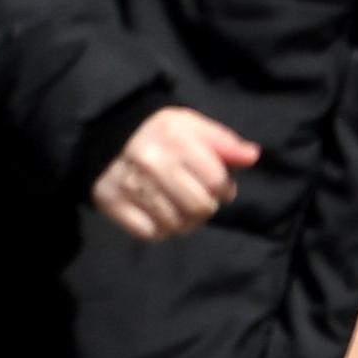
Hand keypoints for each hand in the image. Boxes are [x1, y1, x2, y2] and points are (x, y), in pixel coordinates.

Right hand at [91, 104, 260, 242]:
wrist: (105, 130)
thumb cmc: (157, 130)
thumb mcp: (190, 125)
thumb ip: (222, 141)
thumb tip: (252, 156)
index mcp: (174, 136)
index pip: (216, 181)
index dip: (224, 189)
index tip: (219, 187)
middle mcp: (151, 160)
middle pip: (198, 207)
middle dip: (205, 208)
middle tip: (198, 200)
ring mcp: (129, 183)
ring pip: (175, 225)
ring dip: (183, 222)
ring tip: (179, 208)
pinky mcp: (110, 201)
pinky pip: (148, 233)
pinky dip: (159, 229)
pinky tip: (159, 214)